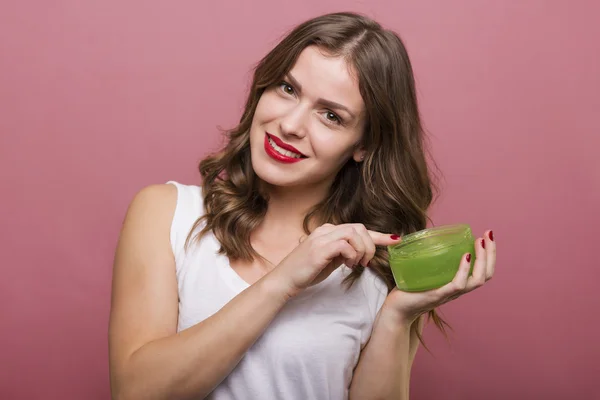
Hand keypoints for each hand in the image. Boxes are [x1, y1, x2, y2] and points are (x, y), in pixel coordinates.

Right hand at [270, 223, 399, 297]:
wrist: (284, 281)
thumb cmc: (306, 272)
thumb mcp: (330, 261)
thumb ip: (344, 253)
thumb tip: (360, 253)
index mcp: (328, 231)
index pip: (358, 228)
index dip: (379, 235)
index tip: (396, 240)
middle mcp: (325, 230)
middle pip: (359, 228)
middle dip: (370, 245)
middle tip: (366, 263)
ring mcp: (321, 238)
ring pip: (354, 233)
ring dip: (362, 250)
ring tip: (356, 265)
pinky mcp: (319, 249)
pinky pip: (345, 245)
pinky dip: (352, 255)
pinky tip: (348, 265)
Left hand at [381, 230, 495, 324]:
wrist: (396, 310)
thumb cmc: (409, 289)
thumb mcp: (425, 270)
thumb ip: (430, 257)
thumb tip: (428, 235)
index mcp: (457, 284)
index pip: (482, 271)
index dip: (489, 254)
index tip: (487, 236)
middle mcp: (457, 290)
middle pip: (485, 275)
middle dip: (490, 253)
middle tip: (488, 235)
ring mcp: (449, 293)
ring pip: (476, 280)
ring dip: (482, 259)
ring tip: (479, 242)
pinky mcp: (437, 295)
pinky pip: (457, 284)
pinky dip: (464, 270)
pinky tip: (466, 257)